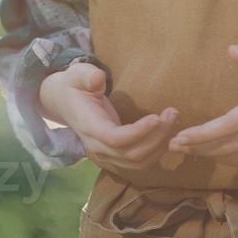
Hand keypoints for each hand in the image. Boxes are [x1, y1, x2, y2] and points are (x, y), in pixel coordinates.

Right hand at [39, 62, 178, 171]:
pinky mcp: (115, 155)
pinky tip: (167, 134)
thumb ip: (87, 76)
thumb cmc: (74, 85)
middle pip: (131, 154)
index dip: (138, 133)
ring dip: (160, 145)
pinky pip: (139, 162)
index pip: (115, 139)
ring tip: (173, 121)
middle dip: (156, 137)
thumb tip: (97, 79)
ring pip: (137, 162)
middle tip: (172, 114)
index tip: (156, 117)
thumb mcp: (77, 74)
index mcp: (88, 126)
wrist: (64, 102)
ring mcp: (106, 154)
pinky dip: (156, 152)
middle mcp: (97, 146)